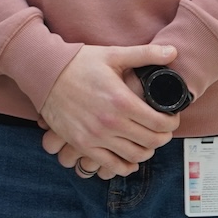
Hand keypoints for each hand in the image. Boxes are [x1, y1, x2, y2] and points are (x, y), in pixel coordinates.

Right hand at [39, 44, 180, 170]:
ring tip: (146, 140)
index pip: (160, 123)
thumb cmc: (79, 63)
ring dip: (147, 150)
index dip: (171, 122)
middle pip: (152, 141)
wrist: (44, 74)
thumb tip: (173, 52)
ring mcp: (96, 136)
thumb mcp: (112, 55)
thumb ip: (145, 54)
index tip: (170, 117)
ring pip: (135, 156)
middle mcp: (111, 122)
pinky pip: (111, 165)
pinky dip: (125, 166)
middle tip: (162, 129)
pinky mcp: (82, 144)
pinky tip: (130, 159)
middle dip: (163, 136)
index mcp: (121, 101)